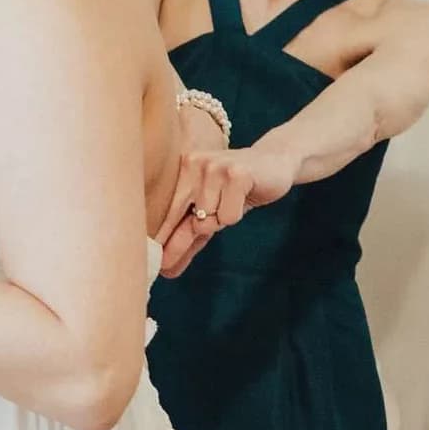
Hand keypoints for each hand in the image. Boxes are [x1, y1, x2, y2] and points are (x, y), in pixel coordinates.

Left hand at [154, 141, 296, 278]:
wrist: (275, 162)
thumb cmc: (237, 189)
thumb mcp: (209, 211)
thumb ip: (188, 236)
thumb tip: (166, 268)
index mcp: (182, 169)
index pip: (168, 212)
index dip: (161, 240)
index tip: (153, 264)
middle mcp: (194, 164)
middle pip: (185, 220)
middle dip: (181, 244)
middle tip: (177, 259)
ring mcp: (215, 167)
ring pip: (208, 221)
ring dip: (222, 220)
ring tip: (232, 201)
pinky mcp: (237, 175)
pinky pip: (228, 217)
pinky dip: (236, 214)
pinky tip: (243, 197)